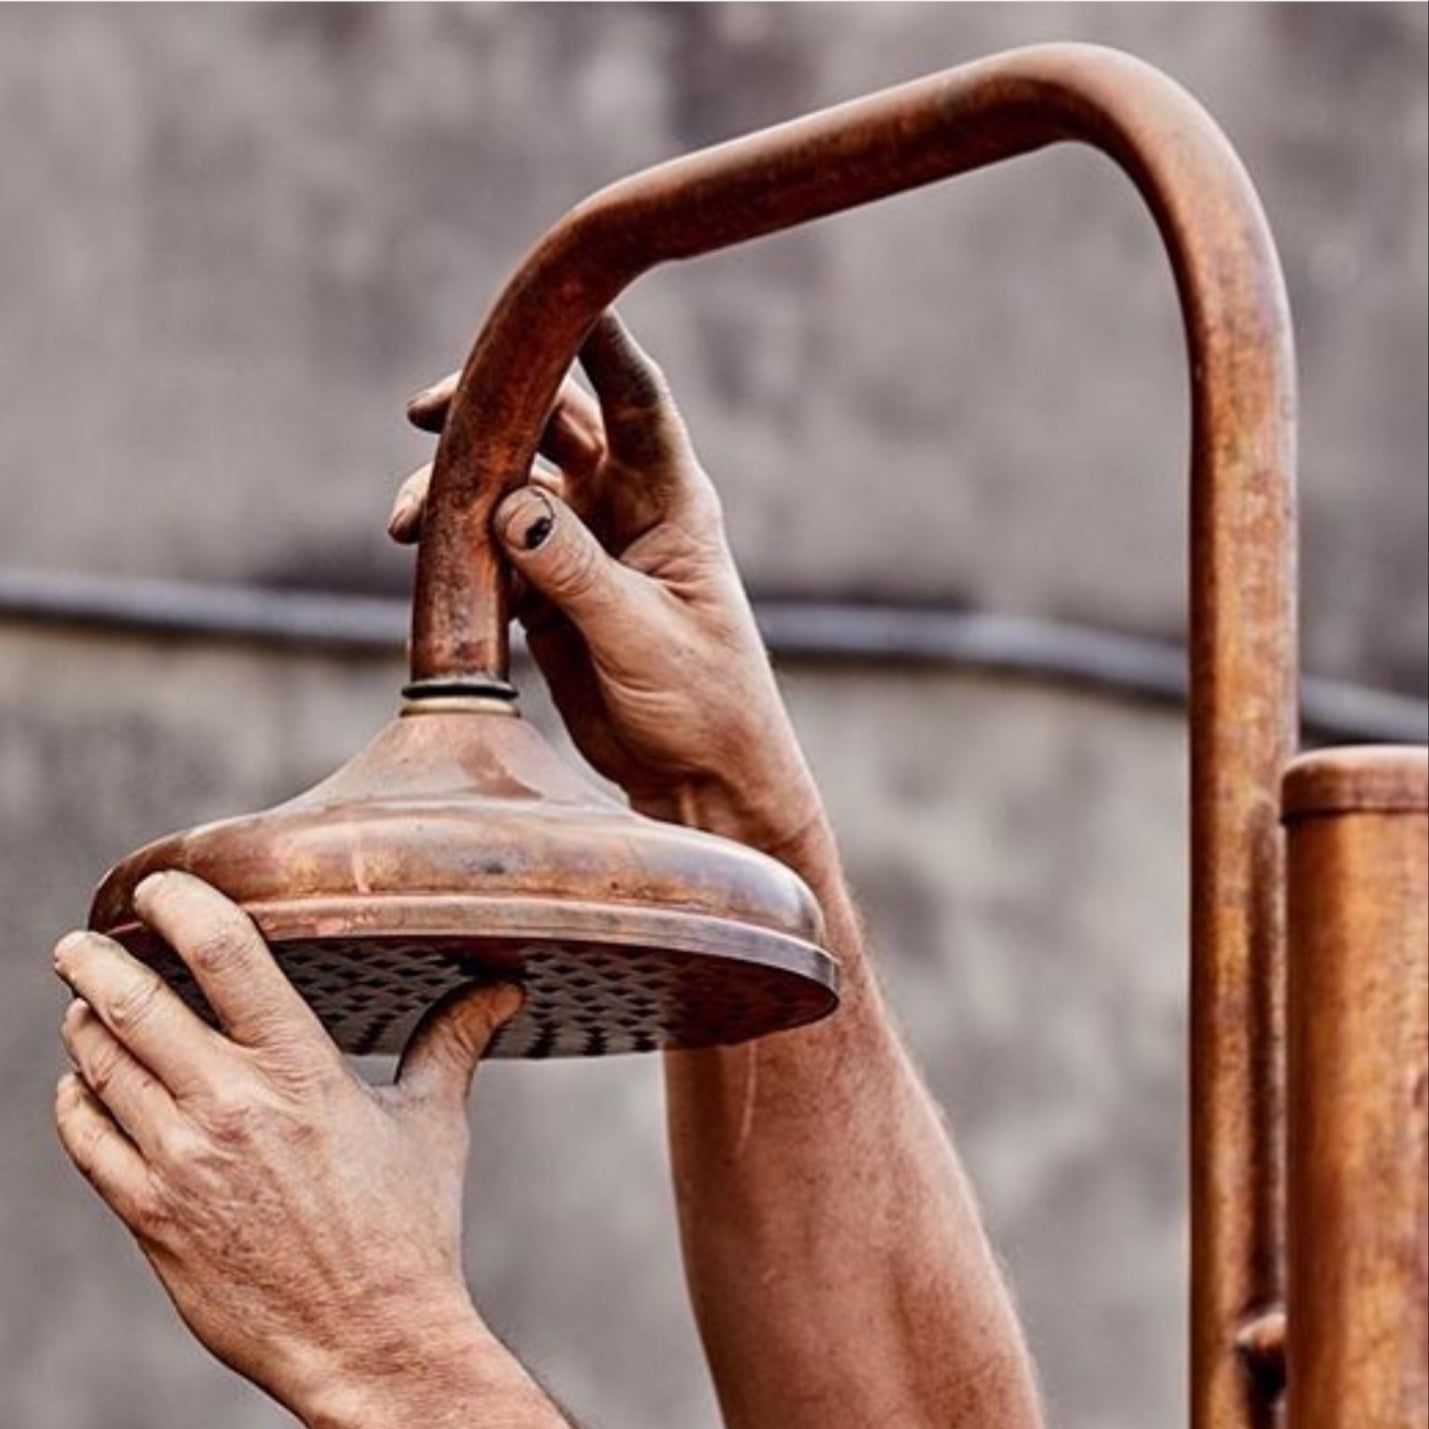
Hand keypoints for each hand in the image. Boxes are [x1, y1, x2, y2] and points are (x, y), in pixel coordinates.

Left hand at [53, 871, 559, 1427]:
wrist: (369, 1342)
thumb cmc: (408, 1228)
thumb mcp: (432, 1124)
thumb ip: (452, 1040)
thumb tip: (504, 987)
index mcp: (302, 1068)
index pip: (226, 954)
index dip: (183, 904)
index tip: (161, 886)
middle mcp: (232, 1105)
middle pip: (132, 1002)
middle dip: (93, 960)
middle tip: (81, 942)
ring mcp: (180, 1163)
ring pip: (98, 1064)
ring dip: (83, 1024)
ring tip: (85, 1006)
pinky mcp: (149, 1216)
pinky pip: (84, 1137)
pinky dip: (73, 1097)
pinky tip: (83, 1084)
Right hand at [391, 312, 821, 850]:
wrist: (698, 777)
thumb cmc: (704, 702)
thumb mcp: (642, 635)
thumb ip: (575, 570)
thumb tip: (505, 503)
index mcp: (671, 500)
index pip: (637, 399)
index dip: (601, 341)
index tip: (560, 295)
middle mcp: (623, 508)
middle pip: (553, 423)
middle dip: (491, 408)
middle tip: (426, 413)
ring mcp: (581, 547)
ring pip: (507, 482)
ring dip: (455, 487)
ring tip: (406, 524)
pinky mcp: (547, 592)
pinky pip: (489, 545)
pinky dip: (452, 543)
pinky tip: (420, 556)